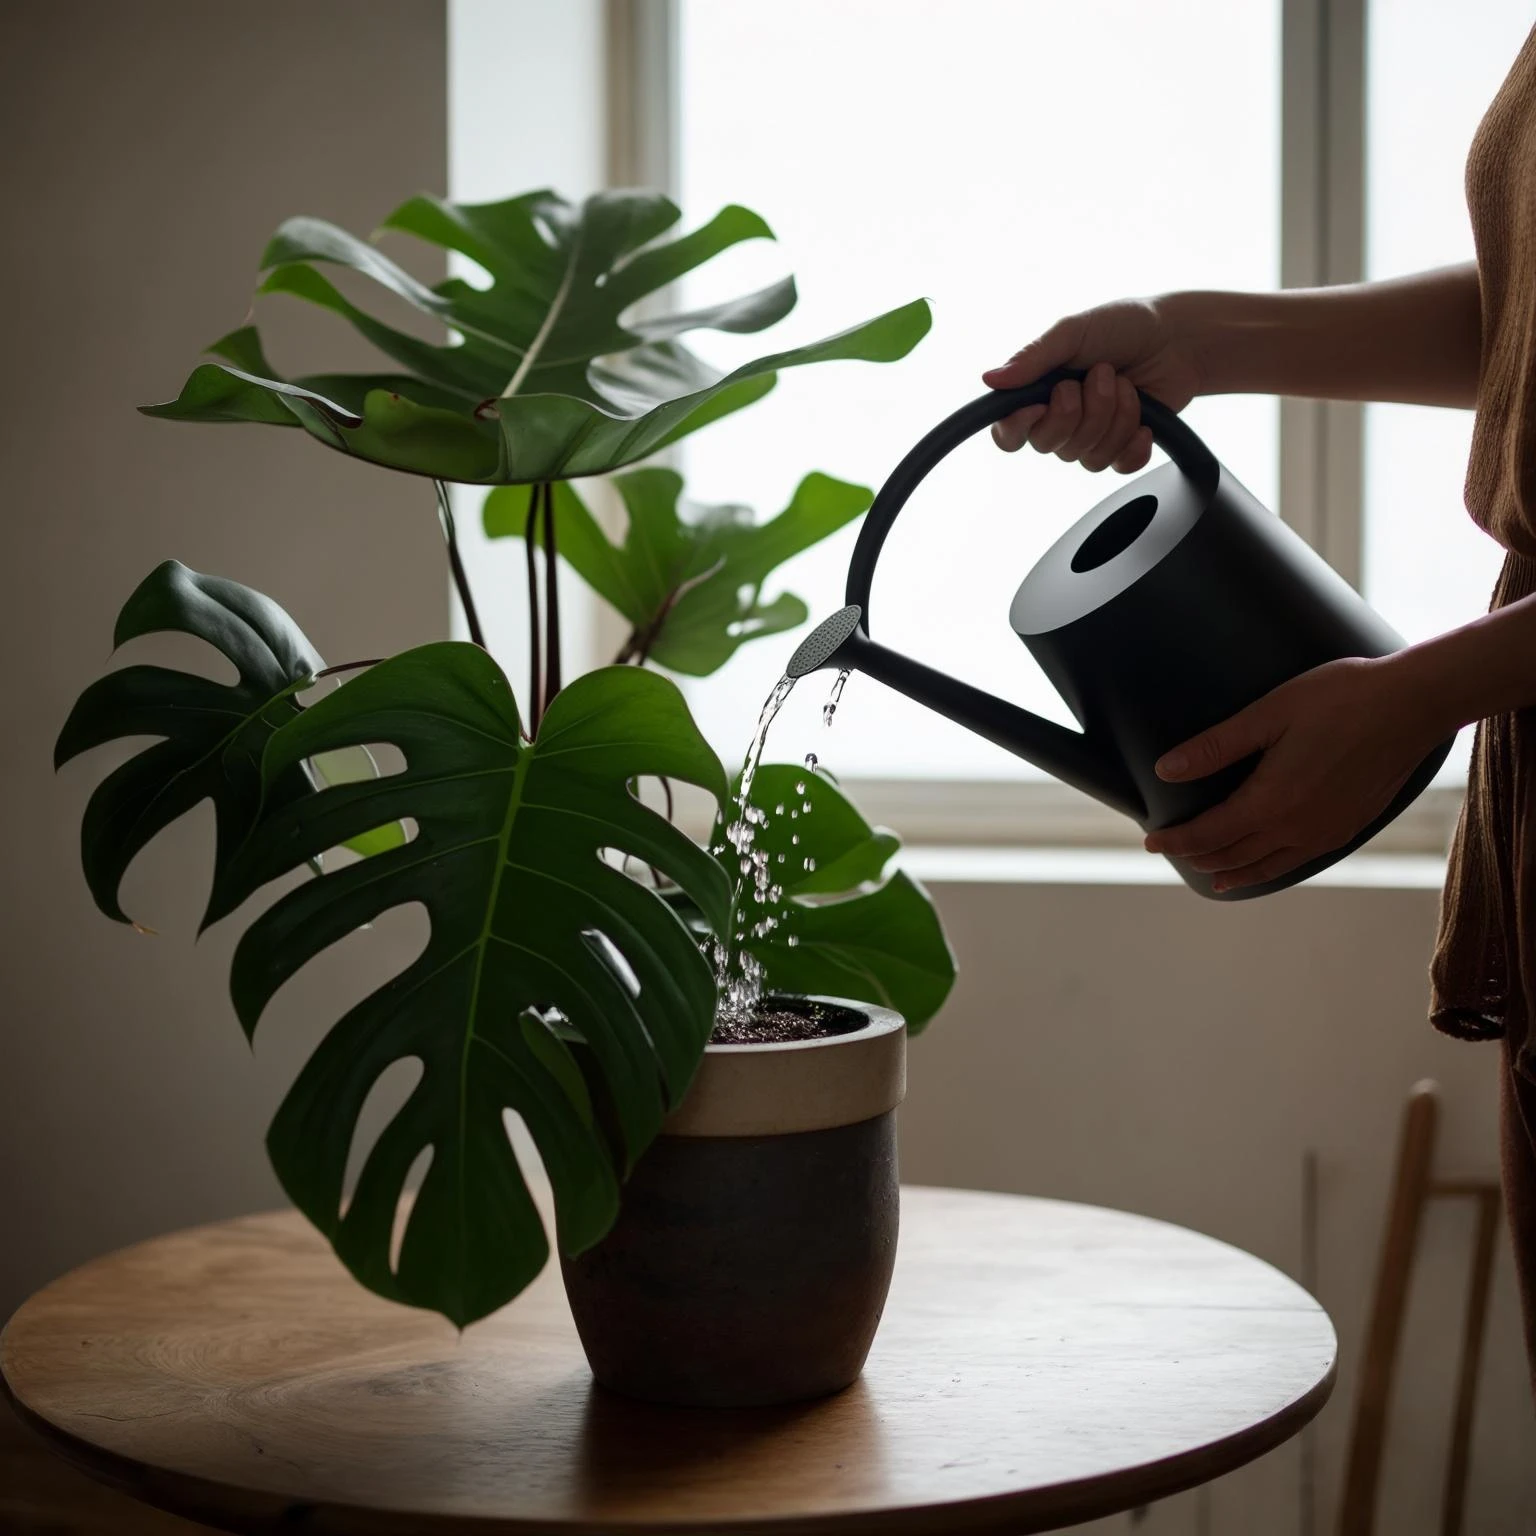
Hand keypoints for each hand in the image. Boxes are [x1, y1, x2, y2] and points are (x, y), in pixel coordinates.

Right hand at [982, 295, 1208, 470]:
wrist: (1179, 338)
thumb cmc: (1124, 326)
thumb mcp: (1073, 331)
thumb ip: (1033, 357)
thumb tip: (990, 380)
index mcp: (1038, 391)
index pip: (1008, 433)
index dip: (1020, 426)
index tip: (1043, 402)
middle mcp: (1059, 418)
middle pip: (1050, 445)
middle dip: (1084, 410)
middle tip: (1103, 374)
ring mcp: (1090, 436)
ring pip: (1086, 456)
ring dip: (1114, 417)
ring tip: (1127, 383)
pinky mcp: (1120, 448)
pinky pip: (1116, 467)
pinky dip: (1133, 445)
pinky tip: (1144, 421)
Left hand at [1142, 655, 1449, 891]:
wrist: (1412, 703)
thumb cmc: (1339, 699)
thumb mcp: (1268, 714)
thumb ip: (1215, 747)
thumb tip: (1165, 770)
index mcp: (1272, 803)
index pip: (1208, 836)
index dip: (1175, 841)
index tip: (1151, 840)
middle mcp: (1297, 829)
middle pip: (1232, 856)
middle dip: (1196, 855)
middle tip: (1171, 849)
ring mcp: (1325, 833)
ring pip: (1265, 866)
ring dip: (1231, 870)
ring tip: (1209, 872)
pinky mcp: (1348, 828)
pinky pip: (1296, 861)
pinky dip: (1268, 867)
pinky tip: (1262, 863)